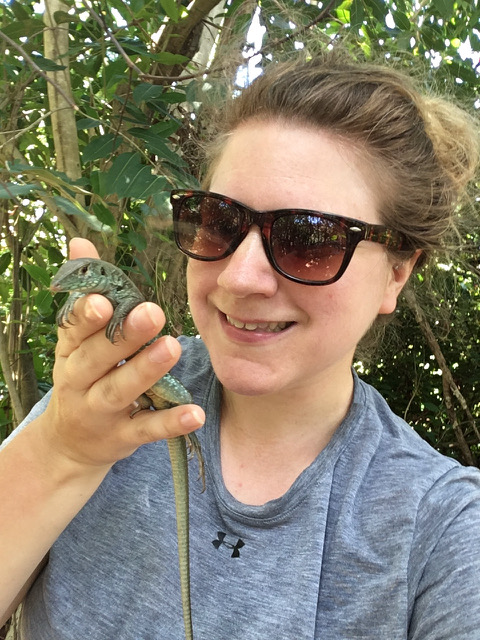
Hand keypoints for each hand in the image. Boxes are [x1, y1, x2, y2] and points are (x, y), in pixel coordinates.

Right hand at [40, 238, 204, 469]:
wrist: (68, 443)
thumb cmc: (82, 376)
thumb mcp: (77, 338)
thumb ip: (85, 291)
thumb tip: (80, 242)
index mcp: (69, 351)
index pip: (74, 330)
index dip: (87, 315)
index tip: (104, 301)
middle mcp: (79, 381)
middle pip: (98, 358)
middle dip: (124, 337)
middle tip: (153, 313)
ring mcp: (99, 412)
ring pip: (120, 391)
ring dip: (146, 370)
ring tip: (172, 348)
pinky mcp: (121, 438)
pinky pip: (146, 429)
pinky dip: (169, 422)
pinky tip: (194, 413)